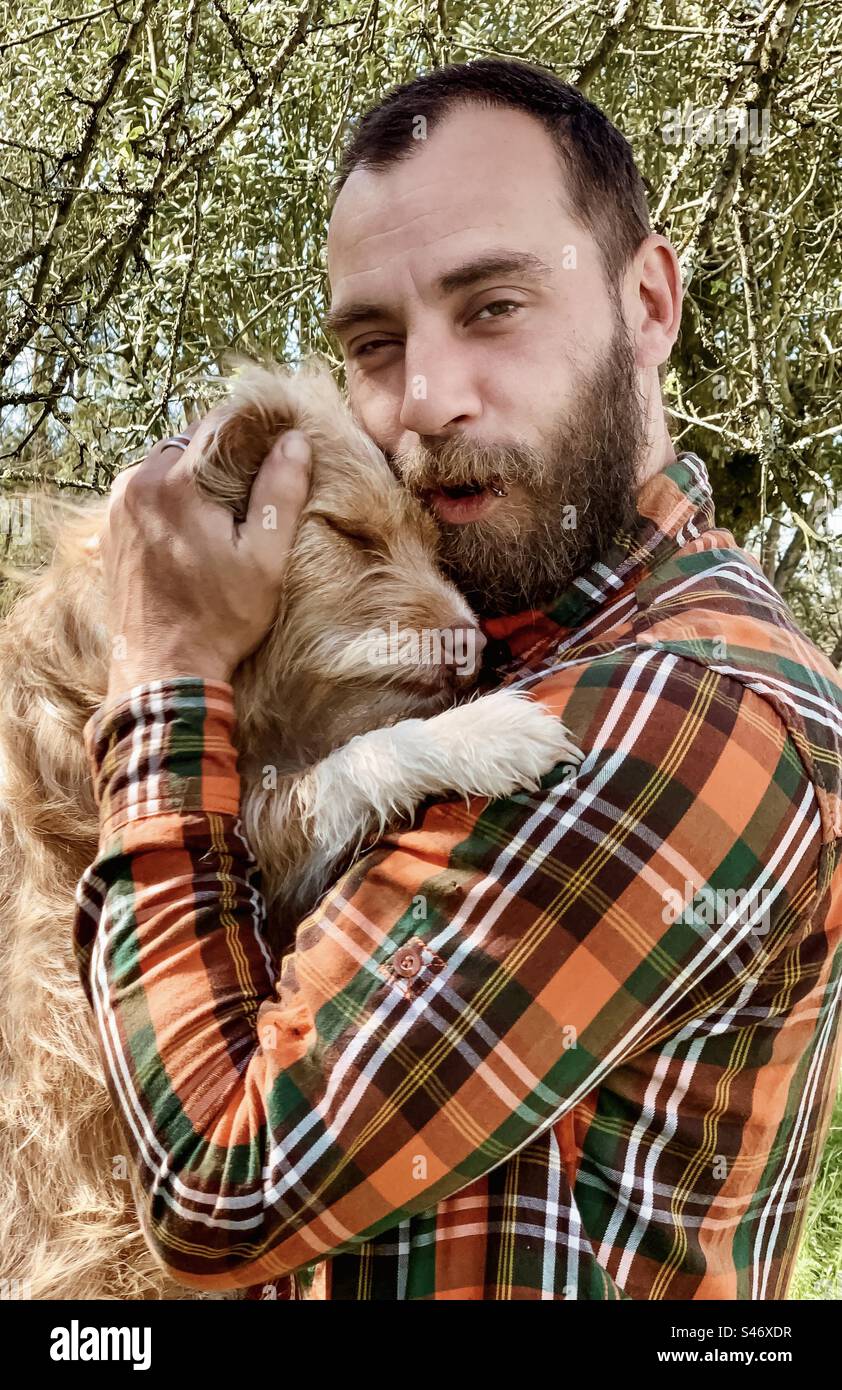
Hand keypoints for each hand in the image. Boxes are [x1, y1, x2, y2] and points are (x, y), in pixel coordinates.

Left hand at [101, 414, 311, 704]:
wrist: (163, 670)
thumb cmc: (219, 618)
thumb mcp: (264, 558)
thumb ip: (281, 493)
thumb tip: (295, 442)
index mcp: (175, 483)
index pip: (217, 423)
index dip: (253, 426)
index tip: (279, 439)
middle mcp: (136, 485)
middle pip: (187, 442)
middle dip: (223, 453)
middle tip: (257, 480)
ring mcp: (116, 509)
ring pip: (163, 466)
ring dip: (195, 476)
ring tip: (228, 508)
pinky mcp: (109, 532)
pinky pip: (145, 494)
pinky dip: (171, 499)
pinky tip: (196, 529)